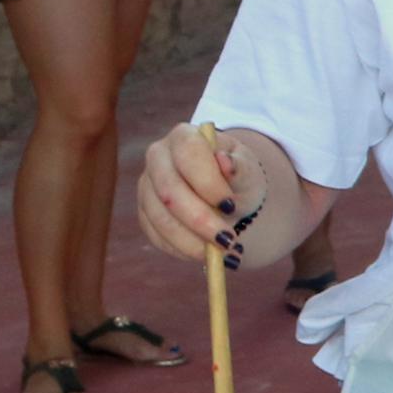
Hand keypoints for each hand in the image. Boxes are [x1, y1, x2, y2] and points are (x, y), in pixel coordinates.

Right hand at [137, 122, 238, 264]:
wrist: (226, 193)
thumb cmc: (237, 176)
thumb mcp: (247, 170)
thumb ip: (239, 167)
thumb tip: (225, 161)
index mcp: (184, 137)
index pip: (188, 154)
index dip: (207, 182)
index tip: (230, 205)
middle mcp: (157, 157)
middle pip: (170, 191)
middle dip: (200, 220)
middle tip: (229, 241)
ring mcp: (146, 186)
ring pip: (161, 219)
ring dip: (193, 242)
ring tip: (224, 253)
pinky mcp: (145, 214)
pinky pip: (157, 237)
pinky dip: (184, 250)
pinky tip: (208, 255)